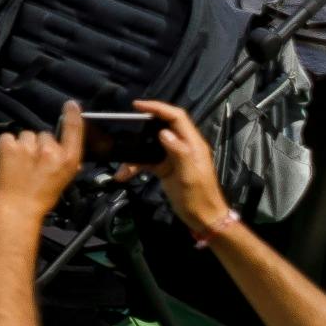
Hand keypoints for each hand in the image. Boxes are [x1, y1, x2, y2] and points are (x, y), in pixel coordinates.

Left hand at [0, 104, 83, 219]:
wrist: (16, 211)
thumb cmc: (39, 199)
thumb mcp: (62, 181)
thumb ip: (62, 162)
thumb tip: (62, 153)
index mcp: (68, 160)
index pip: (74, 131)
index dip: (73, 116)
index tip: (71, 105)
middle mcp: (50, 150)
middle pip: (43, 134)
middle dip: (37, 145)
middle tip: (30, 164)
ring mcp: (28, 146)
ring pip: (24, 136)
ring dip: (21, 146)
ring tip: (18, 165)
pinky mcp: (8, 144)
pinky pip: (7, 138)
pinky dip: (5, 147)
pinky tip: (6, 162)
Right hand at [136, 100, 229, 229]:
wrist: (204, 219)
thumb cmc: (198, 198)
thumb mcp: (189, 176)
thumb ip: (179, 152)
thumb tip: (164, 133)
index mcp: (193, 145)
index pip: (177, 117)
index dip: (158, 108)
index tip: (137, 106)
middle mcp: (184, 147)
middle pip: (163, 126)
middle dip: (143, 126)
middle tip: (125, 128)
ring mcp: (174, 157)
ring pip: (151, 144)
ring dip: (135, 151)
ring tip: (122, 161)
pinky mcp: (166, 168)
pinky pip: (147, 160)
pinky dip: (135, 165)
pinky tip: (124, 174)